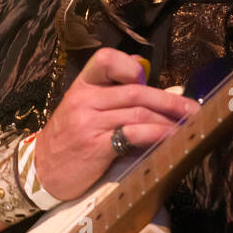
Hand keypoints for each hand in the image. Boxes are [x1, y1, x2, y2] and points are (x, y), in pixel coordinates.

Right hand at [34, 48, 198, 200]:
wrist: (41, 172)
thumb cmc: (67, 140)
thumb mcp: (79, 108)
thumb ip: (106, 90)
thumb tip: (139, 67)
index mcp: (81, 86)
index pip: (105, 59)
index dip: (129, 65)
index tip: (146, 78)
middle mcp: (84, 100)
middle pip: (135, 91)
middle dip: (168, 99)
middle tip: (192, 107)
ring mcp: (89, 123)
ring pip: (138, 112)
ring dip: (168, 119)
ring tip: (187, 125)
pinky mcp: (96, 146)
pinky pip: (133, 134)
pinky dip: (156, 134)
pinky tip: (170, 138)